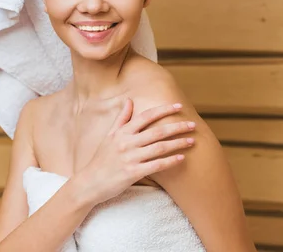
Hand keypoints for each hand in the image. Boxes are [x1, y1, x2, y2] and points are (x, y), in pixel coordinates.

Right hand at [75, 99, 195, 205]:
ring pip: (159, 148)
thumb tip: (129, 100)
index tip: (178, 106)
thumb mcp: (109, 136)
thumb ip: (121, 118)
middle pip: (157, 131)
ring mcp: (130, 158)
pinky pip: (156, 165)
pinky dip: (170, 161)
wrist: (90, 182)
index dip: (163, 110)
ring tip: (192, 140)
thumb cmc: (101, 159)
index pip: (145, 116)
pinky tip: (181, 158)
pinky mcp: (133, 173)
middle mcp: (126, 143)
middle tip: (192, 125)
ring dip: (177, 143)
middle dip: (177, 127)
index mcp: (122, 132)